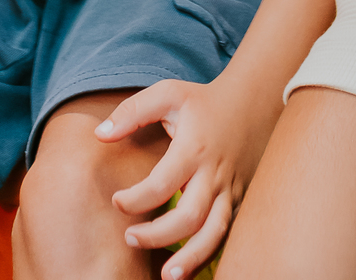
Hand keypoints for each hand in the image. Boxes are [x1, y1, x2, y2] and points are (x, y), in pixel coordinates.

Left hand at [96, 75, 268, 279]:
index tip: (117, 201)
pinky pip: (228, 234)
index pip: (162, 183)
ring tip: (167, 275)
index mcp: (194, 148)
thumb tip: (99, 134)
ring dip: (192, 258)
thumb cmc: (204, 100)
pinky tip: (189, 269)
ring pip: (215, 232)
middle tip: (130, 238)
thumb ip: (133, 111)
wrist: (256, 100)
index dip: (135, 199)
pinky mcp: (241, 200)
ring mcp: (231, 189)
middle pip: (190, 216)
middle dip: (158, 235)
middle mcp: (214, 173)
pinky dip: (210, 254)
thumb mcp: (169, 94)